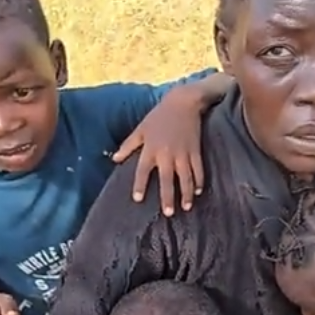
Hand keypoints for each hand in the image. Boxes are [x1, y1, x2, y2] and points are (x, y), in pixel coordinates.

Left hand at [113, 85, 213, 215]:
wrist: (183, 101)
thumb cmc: (159, 116)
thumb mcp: (141, 128)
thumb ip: (128, 145)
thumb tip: (115, 159)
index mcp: (151, 148)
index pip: (143, 170)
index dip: (140, 184)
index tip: (138, 199)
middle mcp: (167, 153)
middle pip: (167, 179)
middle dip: (168, 196)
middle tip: (168, 213)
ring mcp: (183, 152)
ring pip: (185, 177)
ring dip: (186, 193)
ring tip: (186, 207)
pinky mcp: (195, 150)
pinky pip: (198, 169)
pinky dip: (199, 180)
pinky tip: (198, 192)